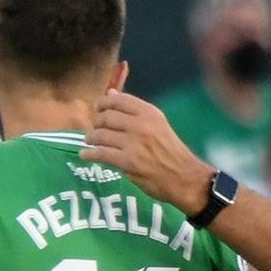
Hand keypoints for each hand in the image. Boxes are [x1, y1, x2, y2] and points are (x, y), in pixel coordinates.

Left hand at [81, 91, 213, 213]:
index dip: (103, 103)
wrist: (185, 178)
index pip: (118, 99)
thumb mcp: (158, 124)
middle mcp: (141, 124)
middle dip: (96, 122)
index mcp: (150, 112)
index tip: (98, 108)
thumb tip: (111, 92)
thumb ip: (133, 110)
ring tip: (90, 141)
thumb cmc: (171, 151)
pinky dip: (89, 154)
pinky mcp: (128, 161)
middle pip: (106, 116)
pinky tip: (85, 155)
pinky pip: (100, 153)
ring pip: (100, 134)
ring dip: (91, 138)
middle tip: (94, 128)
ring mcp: (134, 143)